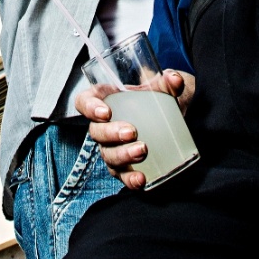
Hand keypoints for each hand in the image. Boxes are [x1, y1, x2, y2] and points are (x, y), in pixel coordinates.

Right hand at [76, 70, 194, 190]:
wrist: (174, 120)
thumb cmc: (158, 98)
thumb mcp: (162, 87)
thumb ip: (169, 81)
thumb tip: (174, 79)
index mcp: (105, 100)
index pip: (84, 102)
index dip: (89, 108)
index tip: (105, 112)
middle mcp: (104, 125)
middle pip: (95, 132)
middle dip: (111, 134)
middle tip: (131, 132)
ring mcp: (112, 147)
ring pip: (107, 155)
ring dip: (122, 155)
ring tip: (142, 151)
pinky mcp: (124, 166)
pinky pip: (122, 175)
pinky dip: (129, 179)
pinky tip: (141, 179)